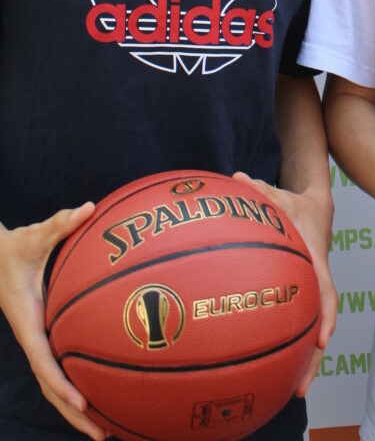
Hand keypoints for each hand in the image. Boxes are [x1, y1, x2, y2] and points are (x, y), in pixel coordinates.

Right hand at [0, 204, 107, 439]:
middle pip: (52, 387)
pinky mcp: (47, 337)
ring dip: (78, 409)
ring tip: (109, 430)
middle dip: (75, 413)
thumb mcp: (33, 235)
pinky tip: (106, 393)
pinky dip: (80, 385)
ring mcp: (40, 341)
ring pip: (56, 384)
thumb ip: (60, 222)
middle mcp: (34, 338)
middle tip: (103, 435)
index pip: (44, 362)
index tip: (81, 402)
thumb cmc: (16, 247)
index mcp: (28, 322)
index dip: (62, 384)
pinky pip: (63, 368)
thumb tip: (87, 207)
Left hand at [232, 172, 335, 394]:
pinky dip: (290, 346)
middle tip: (301, 389)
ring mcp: (311, 293)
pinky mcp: (300, 297)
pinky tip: (271, 369)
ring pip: (310, 331)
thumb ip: (260, 190)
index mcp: (317, 260)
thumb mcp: (281, 195)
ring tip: (290, 393)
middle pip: (320, 325)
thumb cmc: (296, 203)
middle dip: (313, 358)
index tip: (323, 340)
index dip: (324, 315)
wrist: (317, 207)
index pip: (325, 291)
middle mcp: (317, 282)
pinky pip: (297, 324)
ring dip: (304, 362)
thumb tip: (237, 179)